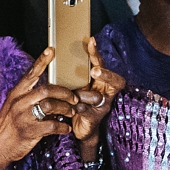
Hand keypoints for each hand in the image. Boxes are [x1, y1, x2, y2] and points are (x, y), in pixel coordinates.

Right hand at [0, 48, 79, 169]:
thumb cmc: (7, 127)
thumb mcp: (12, 108)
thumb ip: (27, 98)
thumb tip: (48, 93)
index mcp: (16, 94)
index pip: (30, 74)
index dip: (42, 61)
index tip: (52, 50)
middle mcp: (19, 102)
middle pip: (46, 89)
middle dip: (65, 92)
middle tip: (74, 97)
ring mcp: (23, 117)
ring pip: (50, 106)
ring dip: (65, 108)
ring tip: (71, 112)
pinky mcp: (29, 131)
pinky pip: (52, 126)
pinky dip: (63, 127)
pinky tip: (66, 129)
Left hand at [72, 37, 124, 157]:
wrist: (78, 128)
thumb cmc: (76, 103)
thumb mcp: (74, 86)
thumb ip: (71, 75)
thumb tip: (56, 54)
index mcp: (99, 81)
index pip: (101, 64)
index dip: (97, 53)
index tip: (91, 41)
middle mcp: (105, 91)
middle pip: (113, 80)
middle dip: (105, 74)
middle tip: (95, 71)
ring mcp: (102, 105)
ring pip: (98, 96)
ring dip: (85, 95)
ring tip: (76, 97)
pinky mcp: (96, 118)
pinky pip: (88, 110)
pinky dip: (80, 108)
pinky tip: (74, 108)